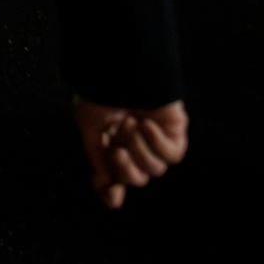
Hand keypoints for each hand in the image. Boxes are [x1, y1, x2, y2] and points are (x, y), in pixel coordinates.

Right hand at [73, 97, 187, 208]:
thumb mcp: (88, 125)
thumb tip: (105, 184)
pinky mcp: (174, 132)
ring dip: (140, 151)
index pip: (114, 174)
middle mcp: (133, 141)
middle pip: (136, 178)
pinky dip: (157, 143)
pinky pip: (172, 155)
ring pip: (154, 169)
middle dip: (126, 170)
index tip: (111, 196)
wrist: (120, 68)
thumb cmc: (100, 91)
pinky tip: (147, 124)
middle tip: (117, 151)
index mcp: (110, 138)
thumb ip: (96, 156)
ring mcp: (155, 138)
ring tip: (131, 125)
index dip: (112, 189)